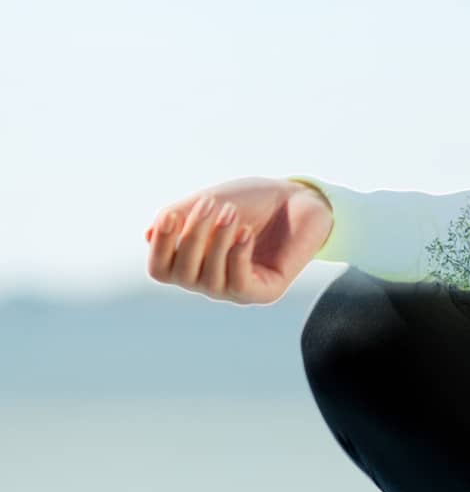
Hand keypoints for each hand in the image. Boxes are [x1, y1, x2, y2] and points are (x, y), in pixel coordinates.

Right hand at [144, 176, 332, 305]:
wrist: (300, 198)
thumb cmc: (252, 201)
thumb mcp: (210, 202)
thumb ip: (179, 216)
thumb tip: (148, 235)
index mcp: (192, 262)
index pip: (160, 269)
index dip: (161, 246)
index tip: (171, 216)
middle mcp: (210, 280)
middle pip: (181, 274)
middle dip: (192, 237)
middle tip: (212, 204)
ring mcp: (236, 289)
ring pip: (208, 279)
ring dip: (217, 243)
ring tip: (232, 213)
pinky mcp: (264, 293)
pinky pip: (238, 285)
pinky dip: (238, 256)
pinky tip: (247, 233)